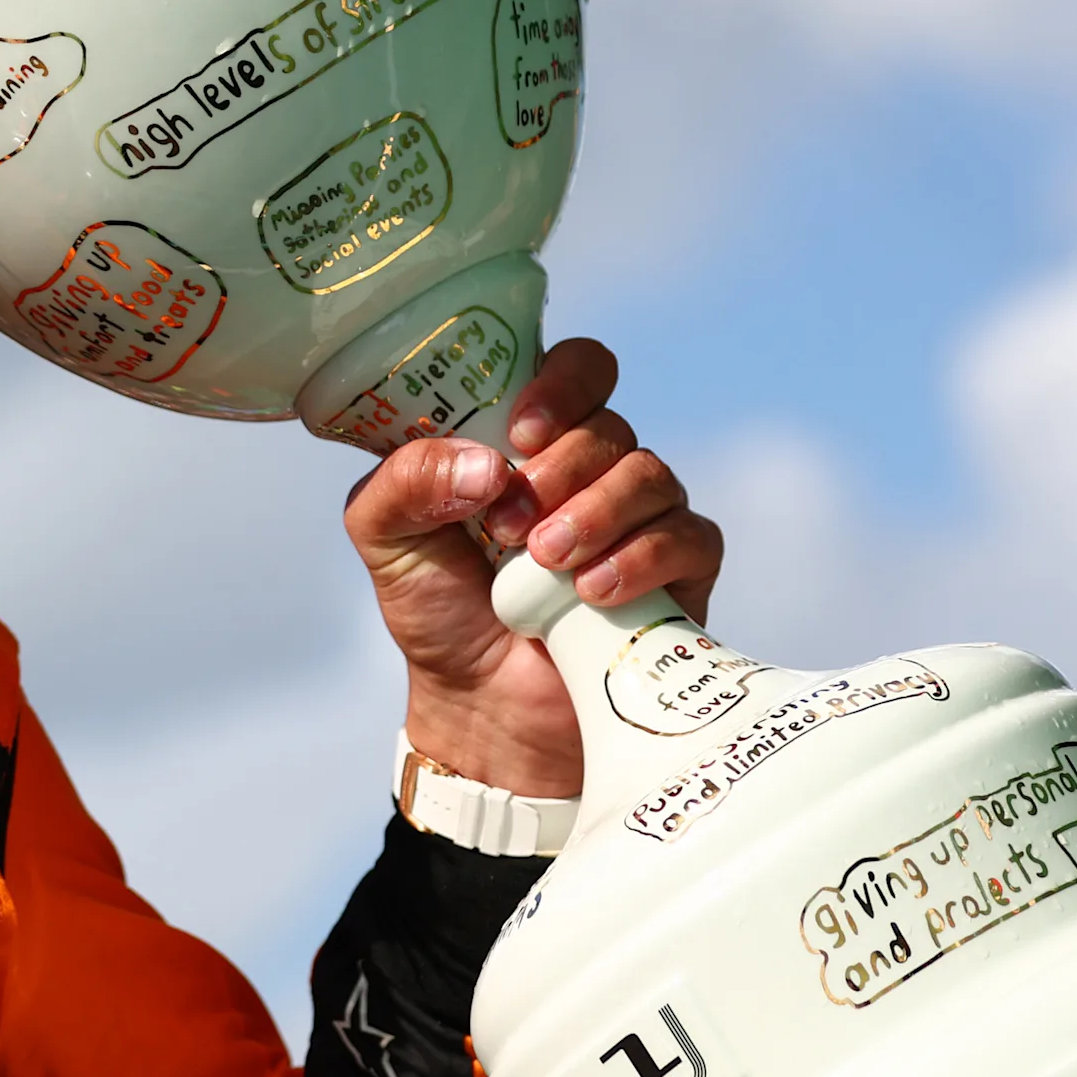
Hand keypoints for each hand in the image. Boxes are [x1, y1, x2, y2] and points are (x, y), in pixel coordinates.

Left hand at [342, 338, 723, 797]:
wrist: (481, 708)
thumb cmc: (438, 610)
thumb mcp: (385, 538)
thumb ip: (404, 481)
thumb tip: (486, 462)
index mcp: (526, 441)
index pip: (574, 369)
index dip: (560, 382)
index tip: (522, 431)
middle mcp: (590, 469)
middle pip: (609, 422)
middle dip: (561, 467)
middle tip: (510, 527)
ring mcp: (638, 519)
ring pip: (651, 473)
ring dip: (596, 513)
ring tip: (546, 563)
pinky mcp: (679, 574)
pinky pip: (690, 537)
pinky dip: (643, 557)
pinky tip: (594, 591)